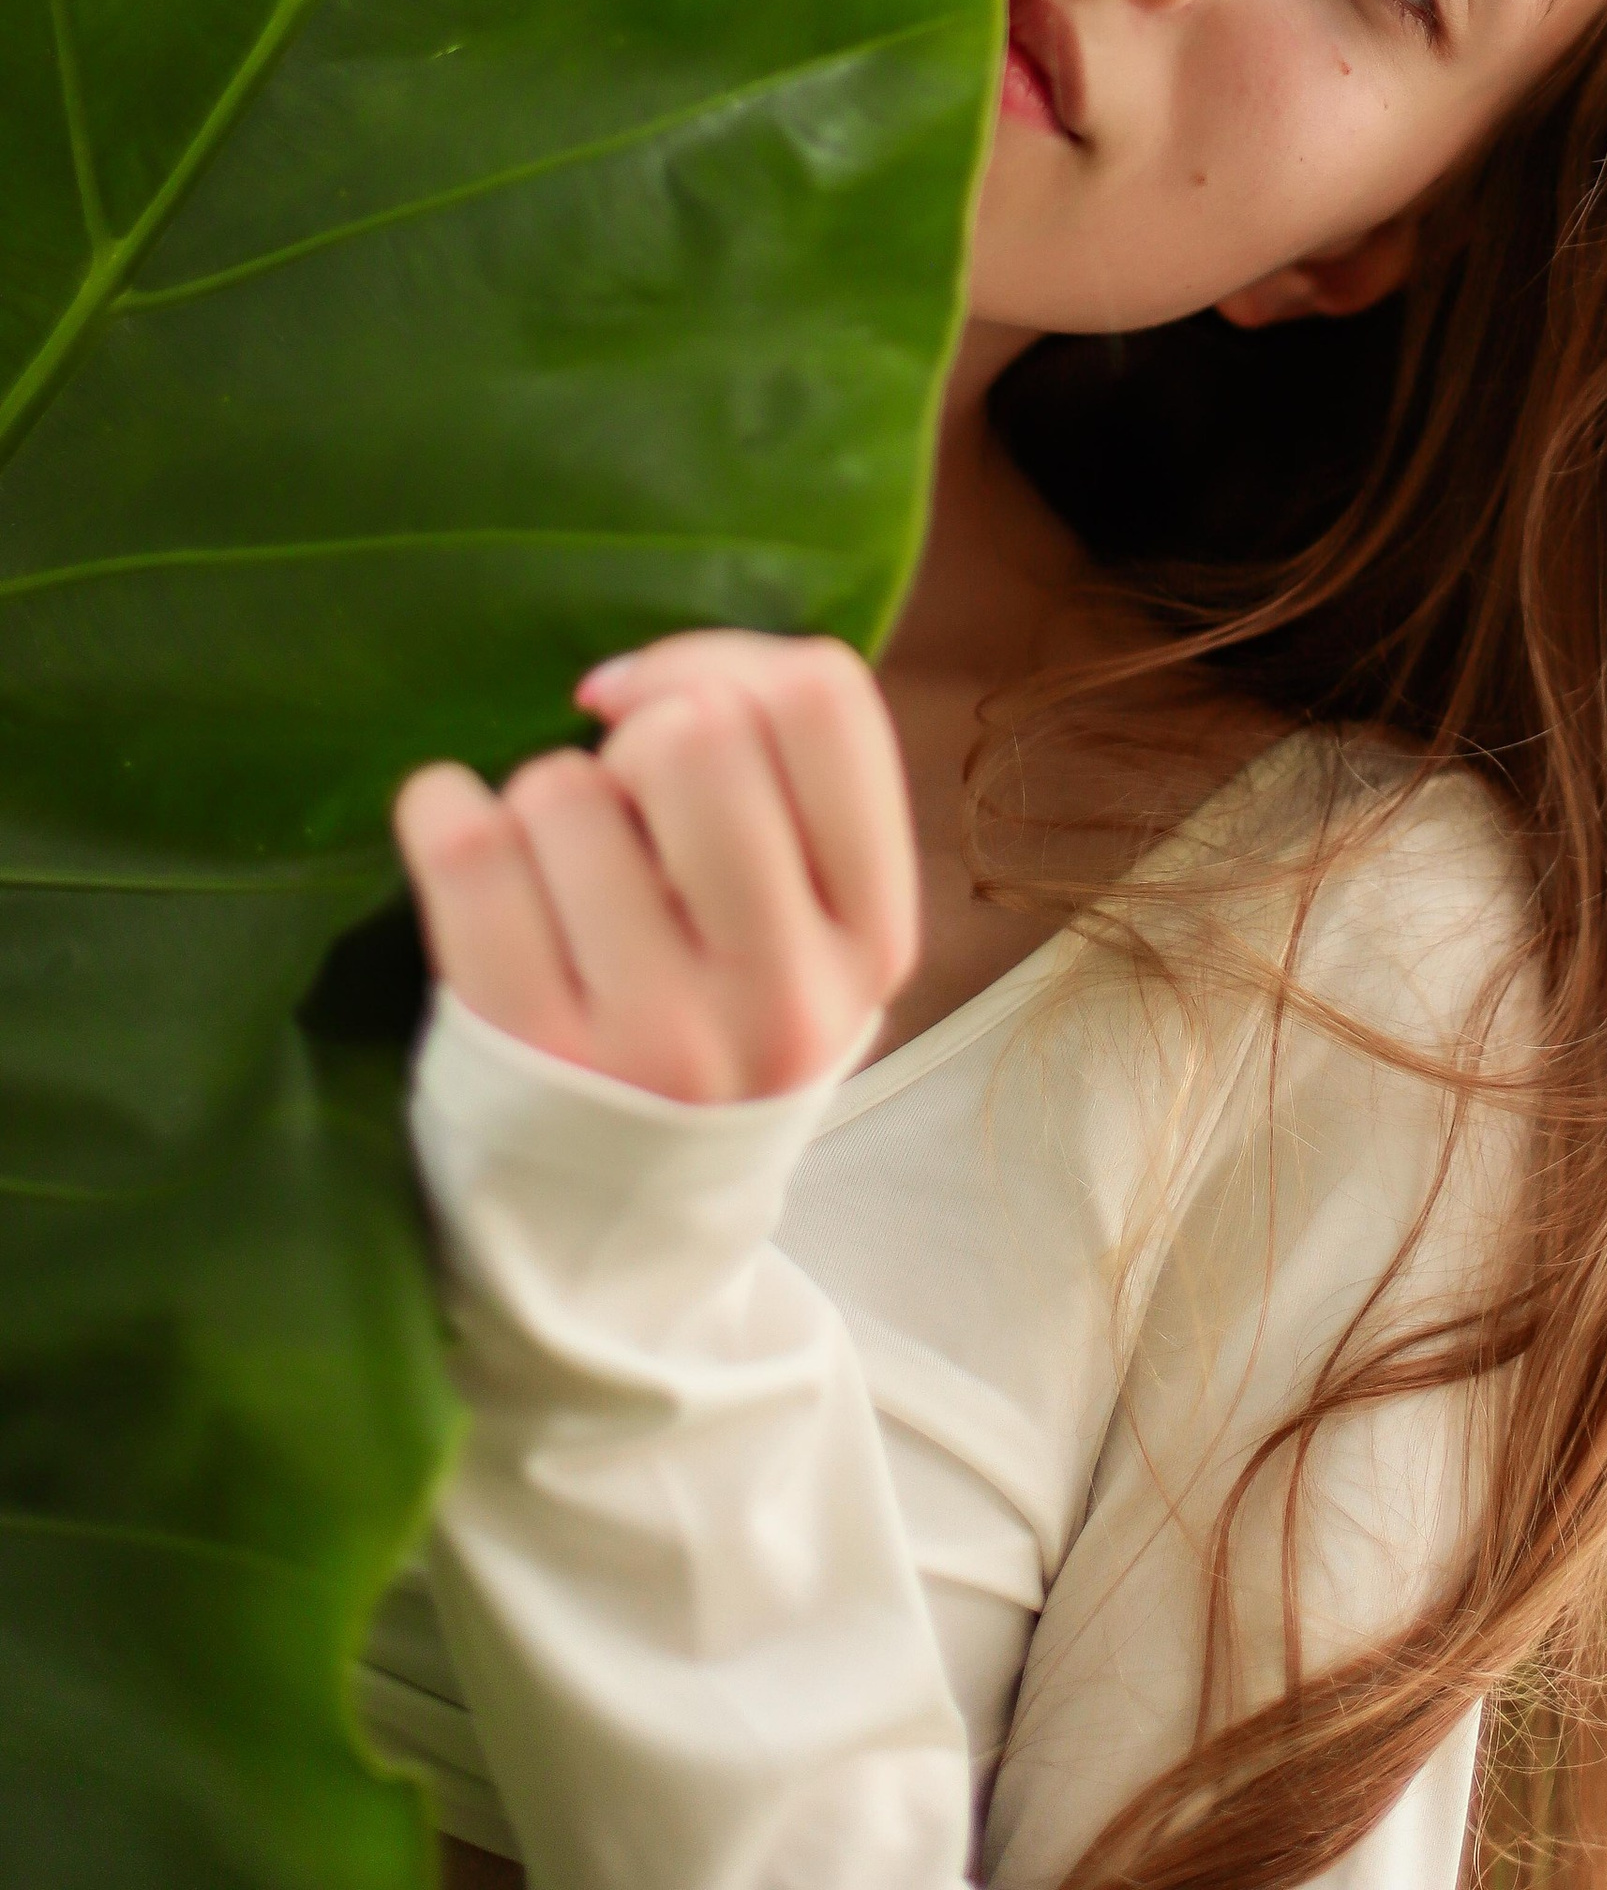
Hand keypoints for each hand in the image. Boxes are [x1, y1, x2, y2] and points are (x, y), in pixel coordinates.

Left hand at [394, 633, 919, 1103]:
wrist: (614, 1238)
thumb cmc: (707, 1023)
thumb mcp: (803, 929)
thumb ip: (778, 786)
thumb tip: (624, 688)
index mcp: (869, 936)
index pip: (823, 704)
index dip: (726, 664)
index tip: (674, 712)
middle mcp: (781, 994)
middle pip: (699, 733)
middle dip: (635, 739)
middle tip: (619, 809)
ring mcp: (655, 1036)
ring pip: (566, 790)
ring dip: (543, 801)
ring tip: (556, 873)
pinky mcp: (530, 1059)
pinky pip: (466, 856)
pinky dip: (442, 813)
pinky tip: (460, 843)